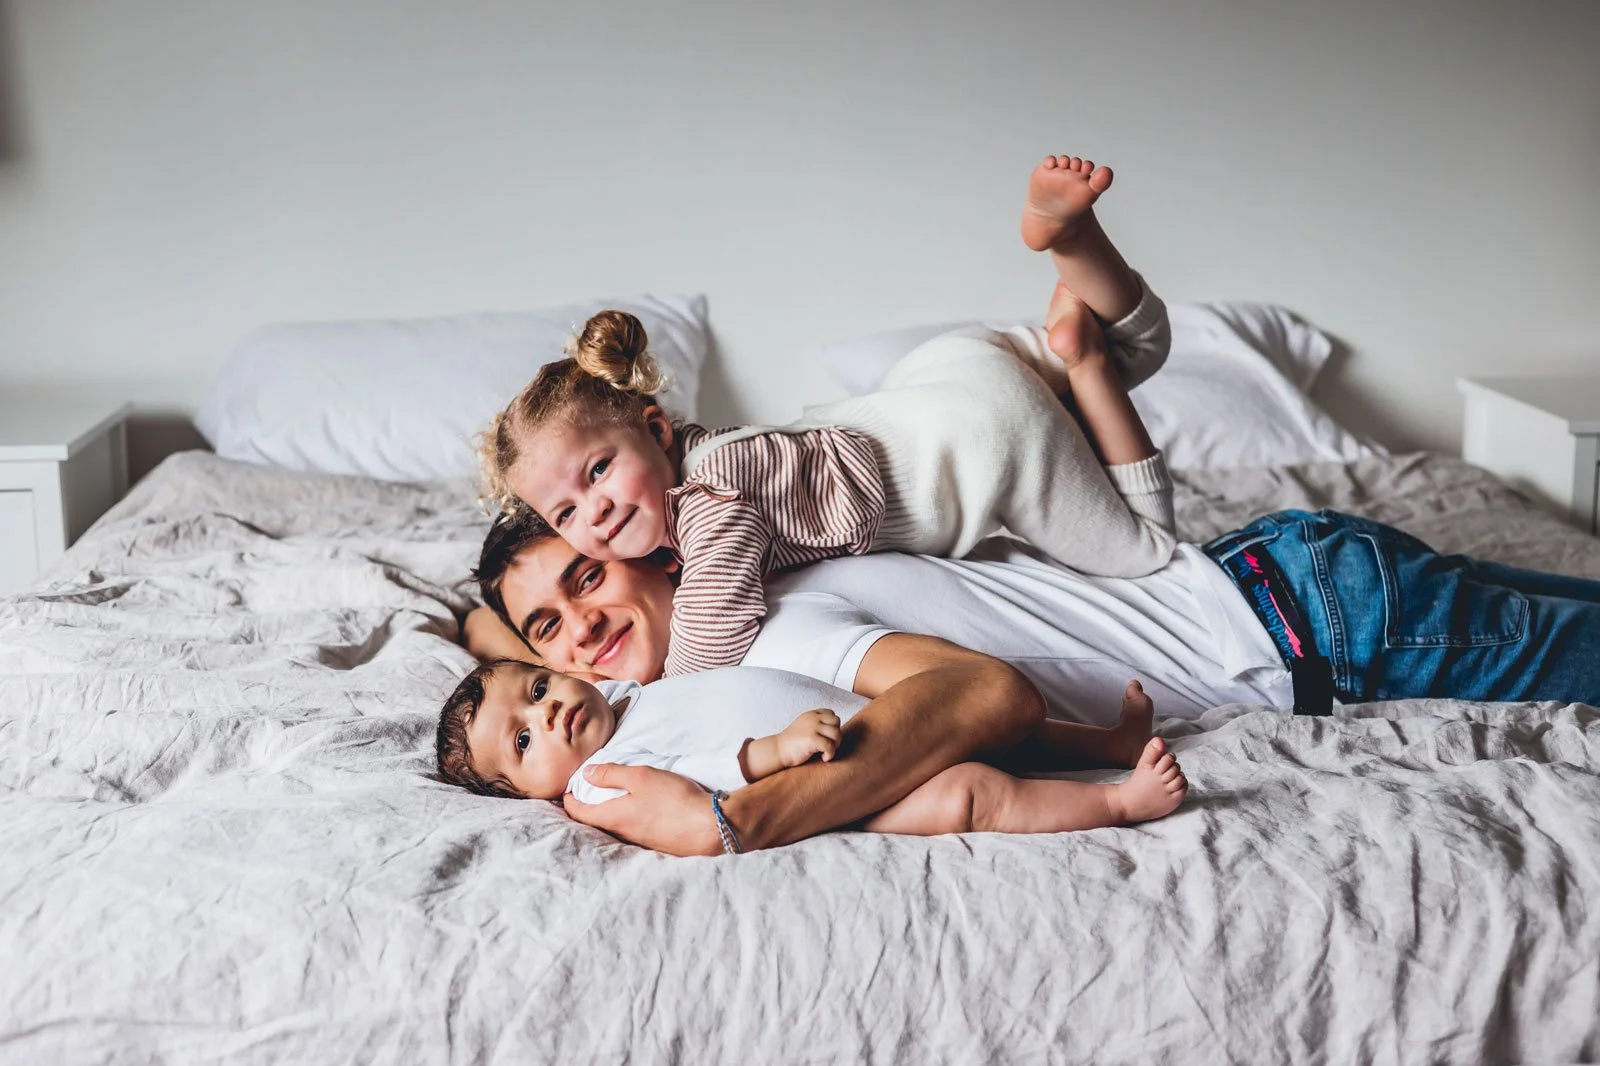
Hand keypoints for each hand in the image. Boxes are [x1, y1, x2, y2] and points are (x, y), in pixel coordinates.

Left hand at [562, 763, 721, 855]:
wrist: (711, 828)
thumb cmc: (673, 800)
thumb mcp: (641, 777)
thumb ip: (612, 774)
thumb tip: (586, 774)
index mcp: (613, 817)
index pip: (578, 812)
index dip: (568, 800)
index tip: (567, 791)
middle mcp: (622, 834)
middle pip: (594, 823)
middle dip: (586, 809)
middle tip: (585, 795)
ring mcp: (640, 842)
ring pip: (614, 829)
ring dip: (607, 815)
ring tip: (610, 800)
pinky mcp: (656, 845)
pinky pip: (632, 832)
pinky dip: (627, 821)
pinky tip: (638, 811)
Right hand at [776, 709, 842, 767]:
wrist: (778, 750)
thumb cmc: (792, 742)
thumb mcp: (804, 725)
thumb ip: (816, 723)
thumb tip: (835, 729)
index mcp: (811, 714)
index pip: (832, 714)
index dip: (833, 726)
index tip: (826, 737)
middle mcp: (813, 718)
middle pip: (837, 722)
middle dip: (837, 735)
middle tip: (830, 745)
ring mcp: (812, 728)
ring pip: (836, 733)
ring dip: (835, 745)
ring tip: (826, 752)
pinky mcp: (812, 739)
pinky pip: (830, 746)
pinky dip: (830, 754)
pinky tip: (824, 758)